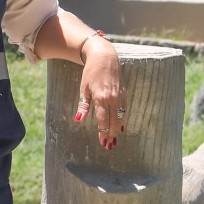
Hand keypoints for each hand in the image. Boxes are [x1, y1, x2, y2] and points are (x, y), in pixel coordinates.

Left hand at [72, 36, 124, 150]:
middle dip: (111, 135)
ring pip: (121, 118)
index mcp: (100, 98)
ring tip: (114, 141)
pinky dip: (123, 120)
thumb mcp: (84, 88)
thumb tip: (78, 119)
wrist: (105, 58)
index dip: (103, 132)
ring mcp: (120, 96)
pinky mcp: (125, 94)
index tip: (102, 142)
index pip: (103, 120)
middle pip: (113, 122)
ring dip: (118, 130)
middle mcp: (112, 98)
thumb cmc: (91, 73)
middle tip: (108, 146)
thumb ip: (83, 105)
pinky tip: (121, 128)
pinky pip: (125, 111)